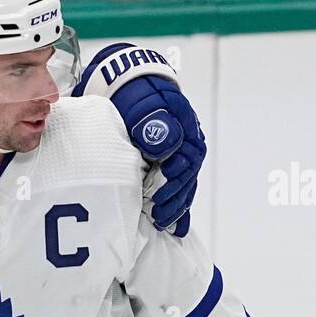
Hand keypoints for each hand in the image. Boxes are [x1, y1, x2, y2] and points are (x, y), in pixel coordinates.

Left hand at [80, 43, 205, 234]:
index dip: (173, 181)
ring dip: (174, 206)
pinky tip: (178, 228)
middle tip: (158, 217)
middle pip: (186, 177)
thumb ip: (154, 123)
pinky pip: (179, 189)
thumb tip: (167, 144)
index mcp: (184, 129)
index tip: (157, 196)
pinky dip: (178, 208)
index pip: (185, 161)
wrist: (128, 87)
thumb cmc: (134, 96)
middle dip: (173, 200)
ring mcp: (180, 154)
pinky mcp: (170, 164)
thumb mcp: (142, 105)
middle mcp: (187, 143)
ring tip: (162, 223)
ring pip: (183, 186)